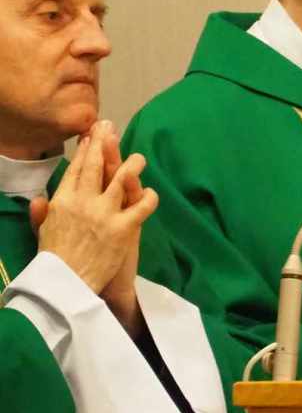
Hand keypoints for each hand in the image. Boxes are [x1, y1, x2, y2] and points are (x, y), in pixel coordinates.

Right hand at [37, 121, 157, 296]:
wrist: (67, 284)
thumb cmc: (55, 260)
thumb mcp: (42, 233)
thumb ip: (42, 214)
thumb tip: (38, 199)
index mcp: (61, 202)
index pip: (75, 170)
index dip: (84, 152)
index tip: (90, 136)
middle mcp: (82, 202)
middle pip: (94, 167)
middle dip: (102, 145)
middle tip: (110, 127)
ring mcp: (104, 213)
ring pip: (121, 180)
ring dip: (131, 165)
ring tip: (139, 157)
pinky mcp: (123, 227)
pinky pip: (142, 206)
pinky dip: (149, 197)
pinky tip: (152, 192)